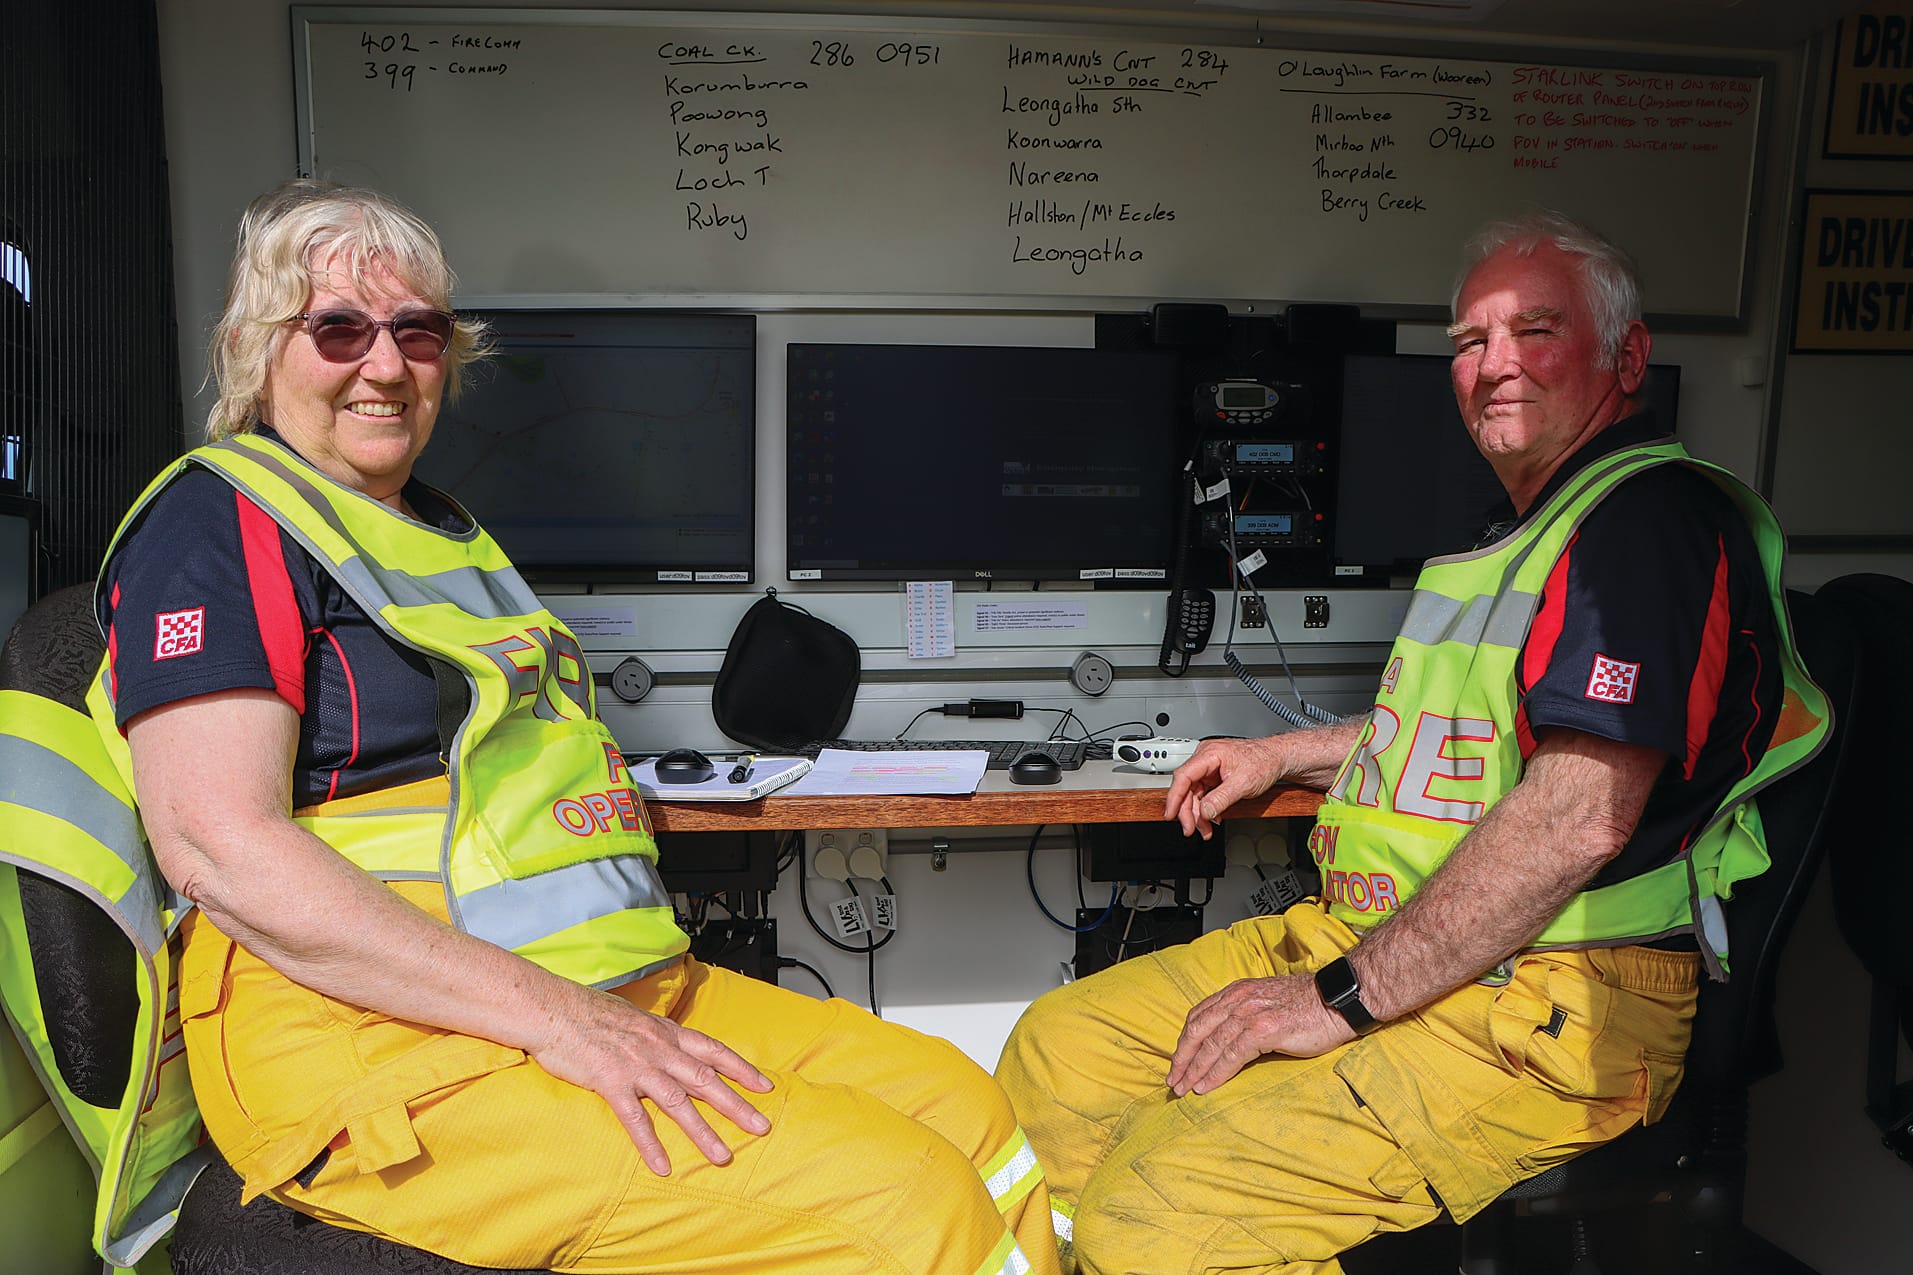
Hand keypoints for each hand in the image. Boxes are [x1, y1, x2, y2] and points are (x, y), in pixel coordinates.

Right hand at [530, 984, 772, 1175]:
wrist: (554, 1008)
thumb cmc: (591, 1012)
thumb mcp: (635, 1016)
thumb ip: (657, 1034)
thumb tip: (672, 1042)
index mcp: (666, 1033)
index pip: (714, 1050)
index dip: (741, 1069)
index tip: (765, 1086)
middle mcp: (659, 1050)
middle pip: (706, 1080)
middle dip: (736, 1105)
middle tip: (761, 1127)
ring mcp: (636, 1067)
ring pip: (678, 1103)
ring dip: (703, 1132)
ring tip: (723, 1157)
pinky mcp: (610, 1083)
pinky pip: (635, 1119)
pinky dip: (650, 1144)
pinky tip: (663, 1167)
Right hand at [1162, 737, 1283, 838]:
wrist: (1277, 758)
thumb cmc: (1264, 762)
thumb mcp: (1244, 784)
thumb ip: (1221, 799)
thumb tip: (1204, 812)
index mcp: (1210, 754)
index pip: (1184, 776)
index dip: (1174, 797)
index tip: (1171, 814)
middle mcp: (1206, 759)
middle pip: (1186, 788)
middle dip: (1188, 811)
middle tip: (1190, 829)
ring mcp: (1209, 768)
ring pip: (1194, 793)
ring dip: (1198, 813)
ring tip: (1204, 829)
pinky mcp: (1214, 776)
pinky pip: (1203, 794)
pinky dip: (1206, 809)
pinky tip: (1211, 819)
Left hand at [1166, 974, 1352, 1095]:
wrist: (1338, 1001)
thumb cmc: (1308, 1006)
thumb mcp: (1267, 1002)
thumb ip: (1245, 1015)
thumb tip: (1227, 1041)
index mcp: (1237, 992)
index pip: (1199, 1016)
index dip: (1185, 1041)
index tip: (1177, 1062)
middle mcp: (1239, 999)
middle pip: (1198, 1029)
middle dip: (1182, 1058)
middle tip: (1173, 1081)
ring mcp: (1251, 1013)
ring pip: (1212, 1044)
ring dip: (1195, 1070)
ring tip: (1185, 1089)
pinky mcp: (1265, 1029)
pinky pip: (1232, 1055)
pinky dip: (1215, 1073)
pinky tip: (1206, 1086)